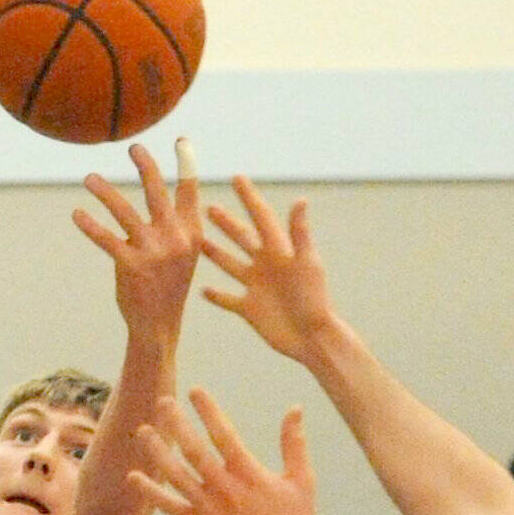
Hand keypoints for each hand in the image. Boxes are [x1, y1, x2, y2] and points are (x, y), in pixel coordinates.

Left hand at [73, 139, 200, 340]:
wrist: (159, 325)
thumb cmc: (167, 285)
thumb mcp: (182, 253)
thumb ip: (174, 224)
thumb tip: (157, 189)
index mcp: (191, 233)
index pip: (190, 191)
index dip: (187, 163)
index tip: (181, 141)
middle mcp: (175, 238)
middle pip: (157, 192)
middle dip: (144, 165)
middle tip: (132, 147)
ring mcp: (154, 252)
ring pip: (124, 211)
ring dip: (104, 191)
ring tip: (89, 178)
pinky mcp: (131, 265)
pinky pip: (106, 238)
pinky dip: (90, 224)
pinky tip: (77, 214)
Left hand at [129, 388, 319, 514]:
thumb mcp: (302, 480)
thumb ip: (294, 443)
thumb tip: (295, 408)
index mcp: (250, 475)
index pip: (224, 435)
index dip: (208, 411)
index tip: (195, 391)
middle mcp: (226, 490)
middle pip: (194, 451)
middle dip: (177, 425)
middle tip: (162, 401)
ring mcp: (210, 510)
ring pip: (177, 477)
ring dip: (158, 453)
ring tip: (143, 431)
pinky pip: (171, 508)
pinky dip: (151, 493)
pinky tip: (134, 477)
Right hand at [202, 177, 334, 363]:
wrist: (312, 337)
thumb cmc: (314, 299)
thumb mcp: (306, 263)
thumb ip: (300, 233)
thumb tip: (300, 200)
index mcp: (279, 251)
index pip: (261, 218)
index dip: (249, 198)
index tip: (237, 177)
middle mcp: (266, 265)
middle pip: (242, 238)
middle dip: (226, 223)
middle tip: (208, 208)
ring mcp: (256, 287)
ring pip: (231, 264)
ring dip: (215, 253)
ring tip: (199, 241)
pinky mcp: (249, 309)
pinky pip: (228, 299)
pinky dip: (216, 295)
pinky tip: (202, 290)